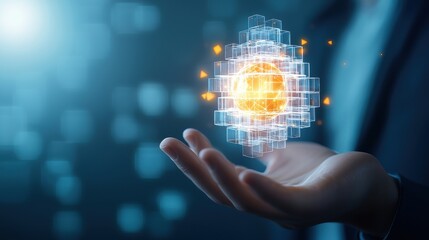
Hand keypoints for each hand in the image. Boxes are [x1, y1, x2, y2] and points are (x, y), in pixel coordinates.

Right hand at [160, 129, 397, 236]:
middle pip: (221, 193)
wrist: (365, 180)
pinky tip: (244, 172)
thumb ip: (263, 153)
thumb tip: (246, 137)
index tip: (180, 136)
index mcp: (258, 194)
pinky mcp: (312, 206)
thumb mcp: (284, 156)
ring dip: (220, 177)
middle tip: (167, 144)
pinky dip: (262, 190)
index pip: (219, 181)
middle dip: (192, 170)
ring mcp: (289, 211)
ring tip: (202, 152)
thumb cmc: (323, 170)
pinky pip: (283, 202)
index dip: (196, 162)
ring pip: (245, 201)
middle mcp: (267, 207)